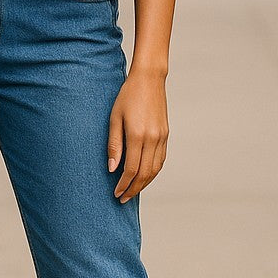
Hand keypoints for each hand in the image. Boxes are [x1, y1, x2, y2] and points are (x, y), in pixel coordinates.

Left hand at [107, 70, 169, 202]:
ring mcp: (162, 137)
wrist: (149, 79)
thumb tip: (112, 168)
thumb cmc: (127, 96)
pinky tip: (144, 175)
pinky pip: (161, 159)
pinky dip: (153, 171)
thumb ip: (114, 144)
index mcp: (138, 135)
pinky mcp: (166, 134)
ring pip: (155, 169)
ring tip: (132, 190)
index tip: (116, 193)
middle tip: (123, 198)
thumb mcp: (114, 118)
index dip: (124, 184)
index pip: (132, 169)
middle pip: (145, 173)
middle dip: (134, 189)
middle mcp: (153, 139)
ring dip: (144, 183)